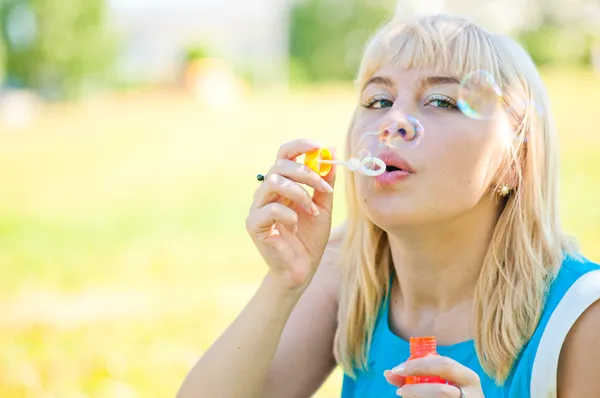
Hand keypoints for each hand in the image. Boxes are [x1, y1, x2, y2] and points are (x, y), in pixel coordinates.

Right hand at [245, 139, 336, 290]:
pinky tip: (296, 226)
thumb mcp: (324, 206)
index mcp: (283, 184)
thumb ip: (325, 181)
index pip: (284, 155)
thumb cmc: (310, 238)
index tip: (318, 147)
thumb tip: (331, 150)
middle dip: (306, 173)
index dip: (299, 146)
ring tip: (312, 210)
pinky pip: (271, 209)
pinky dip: (289, 214)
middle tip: (324, 188)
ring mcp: (258, 207)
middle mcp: (267, 192)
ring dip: (300, 193)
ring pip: (274, 183)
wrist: (301, 269)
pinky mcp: (254, 224)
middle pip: (279, 165)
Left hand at [384, 356, 484, 396]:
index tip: (397, 369)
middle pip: (441, 392)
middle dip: (416, 390)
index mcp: (468, 378)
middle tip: (399, 390)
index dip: (418, 365)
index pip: (444, 364)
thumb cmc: (450, 393)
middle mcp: (472, 395)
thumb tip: (388, 373)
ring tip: (403, 396)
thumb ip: (418, 376)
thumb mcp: (441, 381)